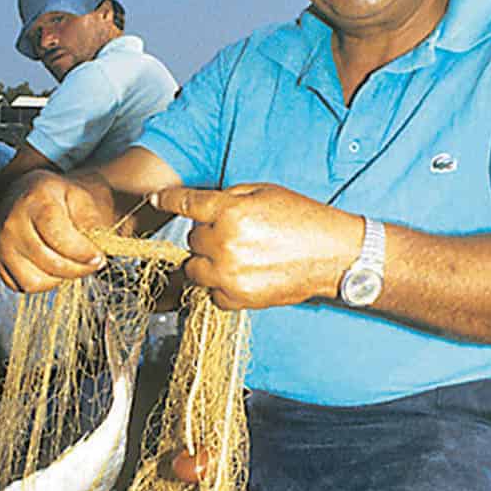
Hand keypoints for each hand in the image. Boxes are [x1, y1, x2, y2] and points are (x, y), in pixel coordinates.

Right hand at [0, 171, 112, 291]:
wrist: (26, 198)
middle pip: (48, 262)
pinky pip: (23, 286)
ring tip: (72, 263)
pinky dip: (43, 283)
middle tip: (93, 263)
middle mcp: (11, 223)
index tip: (98, 257)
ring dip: (60, 278)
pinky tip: (53, 266)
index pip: (57, 235)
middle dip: (78, 268)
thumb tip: (98, 240)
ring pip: (34, 281)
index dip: (81, 252)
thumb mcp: (80, 197)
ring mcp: (0, 245)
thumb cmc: (58, 199)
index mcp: (34, 200)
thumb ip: (91, 218)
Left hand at [150, 183, 362, 308]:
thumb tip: (199, 206)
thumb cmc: (303, 219)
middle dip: (207, 234)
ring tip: (236, 256)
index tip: (156, 199)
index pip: (186, 203)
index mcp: (231, 211)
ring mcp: (230, 274)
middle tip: (236, 234)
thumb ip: (228, 197)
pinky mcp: (238, 298)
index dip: (168, 199)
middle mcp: (225, 243)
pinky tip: (244, 275)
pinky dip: (221, 286)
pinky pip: (211, 293)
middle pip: (192, 239)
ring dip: (208, 262)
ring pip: (194, 269)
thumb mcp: (264, 192)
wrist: (334, 255)